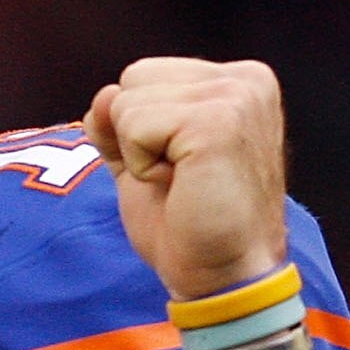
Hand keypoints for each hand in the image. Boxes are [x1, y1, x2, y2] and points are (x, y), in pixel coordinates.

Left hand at [84, 57, 291, 299]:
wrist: (222, 275)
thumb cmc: (190, 222)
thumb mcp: (143, 157)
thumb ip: (121, 120)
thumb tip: (104, 95)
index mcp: (238, 80)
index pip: (143, 74)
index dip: (138, 129)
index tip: (179, 166)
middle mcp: (246, 79)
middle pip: (133, 78)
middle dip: (136, 135)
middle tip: (180, 177)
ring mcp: (236, 96)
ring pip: (127, 101)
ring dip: (138, 153)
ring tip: (182, 181)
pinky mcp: (218, 121)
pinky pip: (133, 126)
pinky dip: (141, 165)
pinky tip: (180, 186)